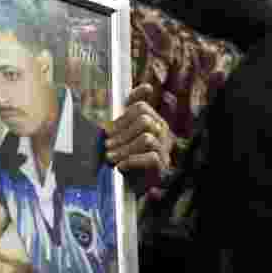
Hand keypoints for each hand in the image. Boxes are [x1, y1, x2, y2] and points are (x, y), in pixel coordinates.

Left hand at [105, 83, 173, 197]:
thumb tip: (147, 86)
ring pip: (147, 138)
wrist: (134, 186)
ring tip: (110, 157)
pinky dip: (133, 161)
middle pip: (143, 120)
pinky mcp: (163, 166)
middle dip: (121, 133)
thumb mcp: (124, 133)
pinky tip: (121, 166)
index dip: (121, 118)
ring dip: (124, 148)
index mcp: (153, 119)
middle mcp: (162, 131)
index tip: (107, 130)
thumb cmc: (127, 156)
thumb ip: (129, 111)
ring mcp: (165, 148)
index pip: (140, 107)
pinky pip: (151, 157)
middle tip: (106, 145)